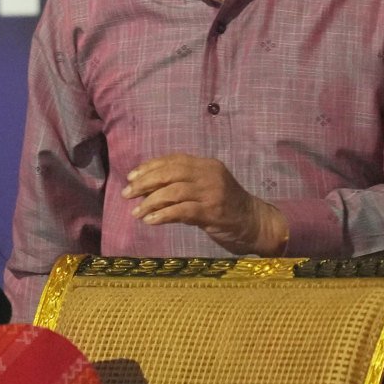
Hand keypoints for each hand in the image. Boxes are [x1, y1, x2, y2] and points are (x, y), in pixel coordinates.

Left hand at [122, 154, 286, 254]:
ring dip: (150, 202)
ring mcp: (213, 192)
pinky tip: (150, 220)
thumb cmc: (227, 207)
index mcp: (207, 165)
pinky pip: (182, 211)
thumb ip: (184, 184)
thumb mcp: (207, 189)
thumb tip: (148, 189)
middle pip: (170, 173)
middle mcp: (210, 174)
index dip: (149, 167)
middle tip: (127, 194)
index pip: (173, 160)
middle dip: (145, 183)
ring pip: (173, 191)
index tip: (131, 177)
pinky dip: (163, 215)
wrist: (256, 223)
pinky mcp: (213, 212)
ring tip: (136, 212)